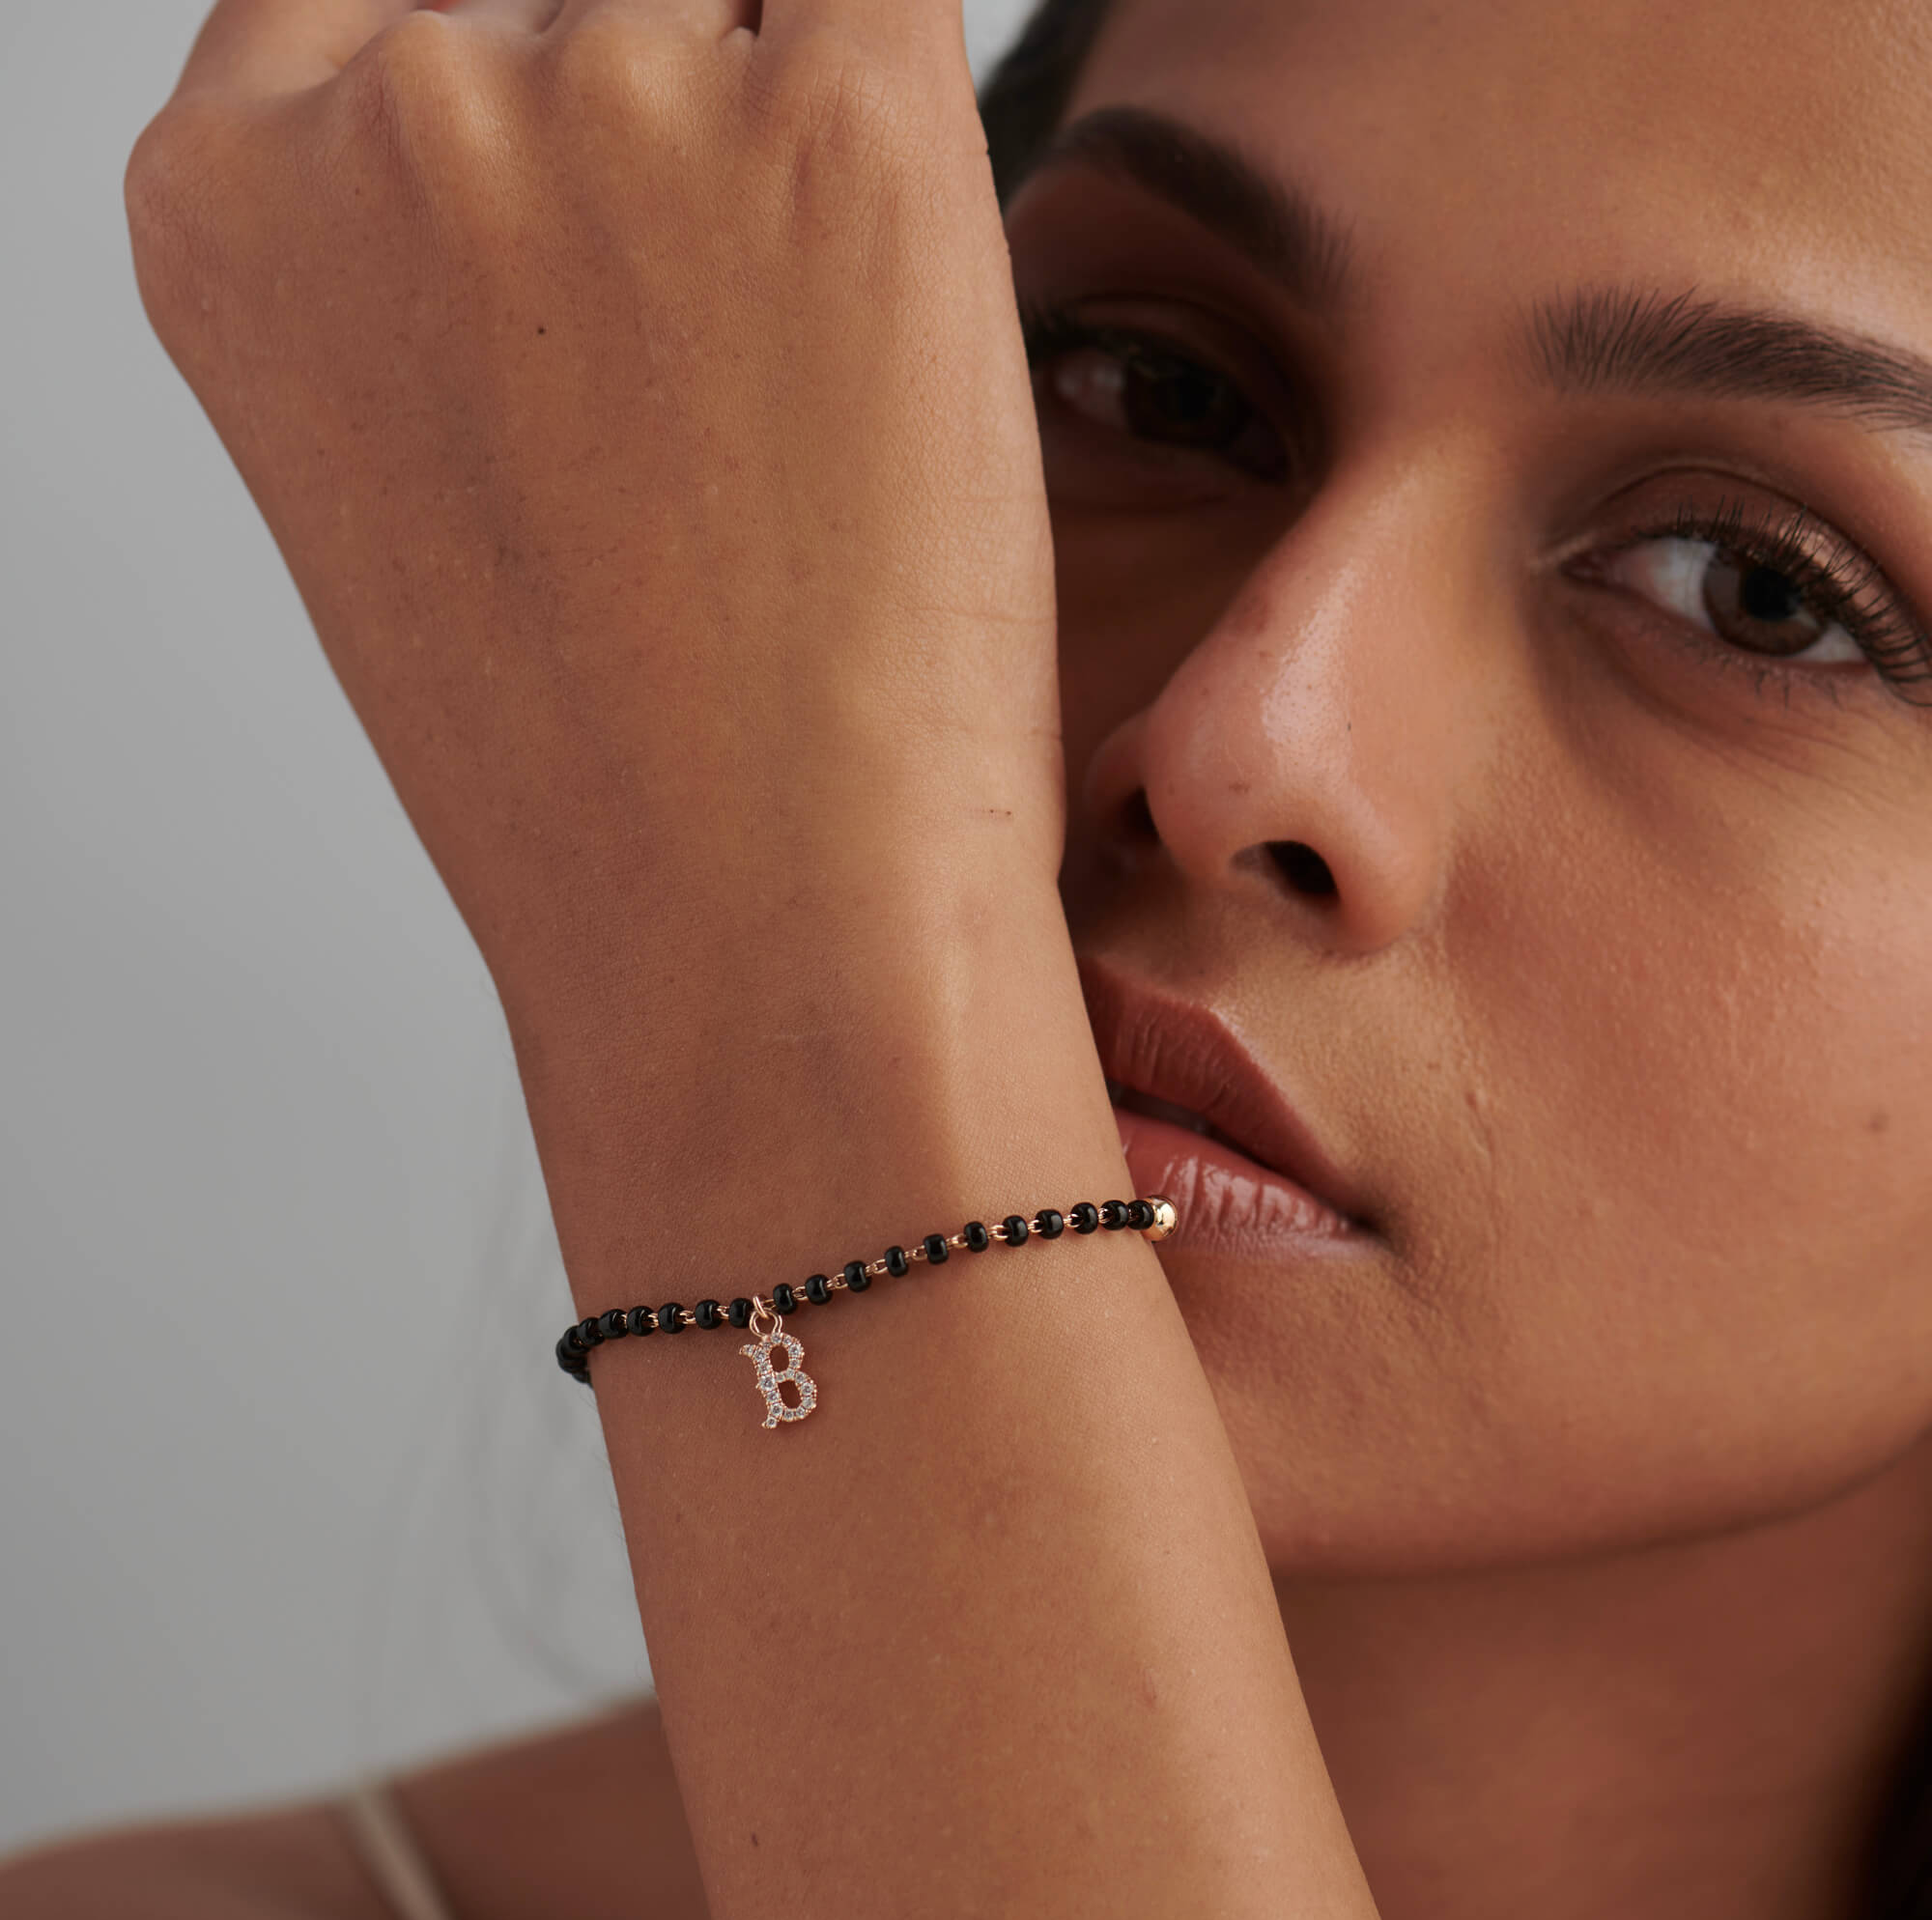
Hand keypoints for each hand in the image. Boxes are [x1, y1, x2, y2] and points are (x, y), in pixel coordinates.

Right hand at [124, 0, 1064, 1060]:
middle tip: (722, 391)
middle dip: (662, 161)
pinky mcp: (850, 125)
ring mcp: (615, 92)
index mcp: (229, 202)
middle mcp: (394, 111)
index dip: (510, 103)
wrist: (762, 945)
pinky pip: (891, 11)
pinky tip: (895, 314)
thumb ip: (414, 265)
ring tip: (803, 431)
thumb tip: (550, 118)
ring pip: (738, 18)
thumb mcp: (400, 486)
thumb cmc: (606, 782)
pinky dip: (906, 147)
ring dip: (790, 175)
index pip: (377, 6)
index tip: (585, 231)